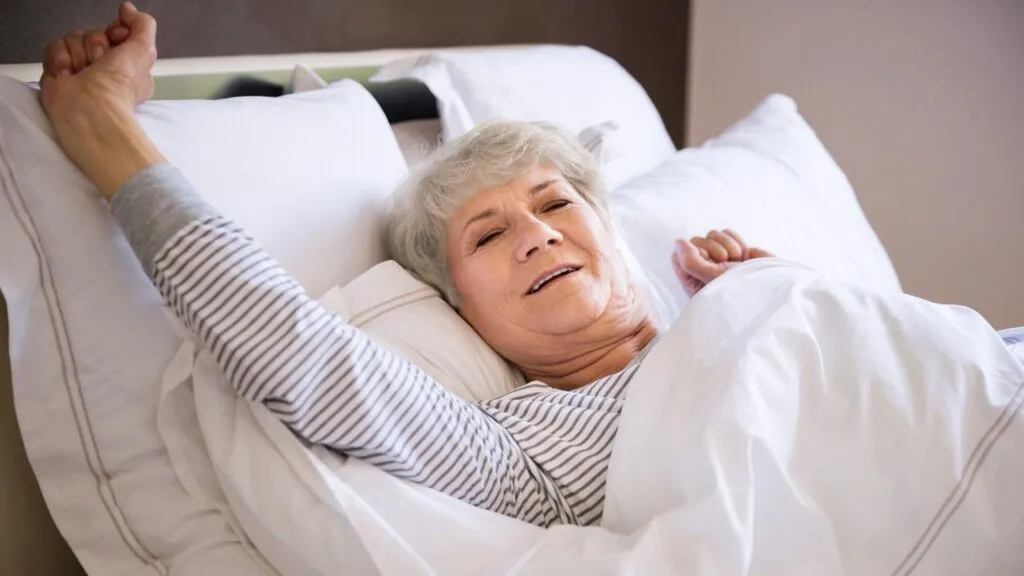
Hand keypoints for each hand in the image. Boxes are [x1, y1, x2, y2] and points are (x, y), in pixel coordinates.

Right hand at [38, 2, 164, 199]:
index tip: (118, 41)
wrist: (89, 108)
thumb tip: (128, 9)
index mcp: (127, 64)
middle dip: (95, 45)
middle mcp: (104, 67)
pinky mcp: (59, 72)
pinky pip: (54, 47)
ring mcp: (81, 69)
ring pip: (72, 38)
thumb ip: (142, 24)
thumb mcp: (144, 50)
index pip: (115, 31)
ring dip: (78, 54)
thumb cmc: (118, 87)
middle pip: (93, 33)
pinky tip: (68, 76)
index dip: (115, 32)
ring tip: (83, 74)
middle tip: (99, 64)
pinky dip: (60, 61)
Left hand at [672, 229, 772, 296]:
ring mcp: (720, 258)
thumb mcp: (711, 280)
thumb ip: (689, 262)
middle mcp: (704, 269)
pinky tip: (745, 257)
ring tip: (737, 263)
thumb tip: (678, 242)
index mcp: (691, 281)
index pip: (678, 254)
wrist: (773, 288)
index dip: (692, 253)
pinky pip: (726, 232)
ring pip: (712, 234)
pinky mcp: (735, 250)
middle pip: (695, 241)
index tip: (708, 264)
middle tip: (726, 264)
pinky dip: (736, 241)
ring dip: (727, 245)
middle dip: (713, 249)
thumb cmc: (740, 292)